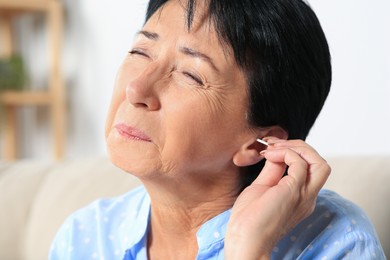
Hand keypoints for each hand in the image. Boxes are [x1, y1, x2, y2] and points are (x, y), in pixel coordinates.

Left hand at [225, 139, 330, 258]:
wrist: (244, 238)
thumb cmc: (248, 218)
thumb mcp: (262, 187)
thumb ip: (273, 171)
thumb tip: (276, 154)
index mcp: (300, 196)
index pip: (309, 167)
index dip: (293, 151)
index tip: (270, 147)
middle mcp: (307, 196)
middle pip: (320, 163)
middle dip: (299, 146)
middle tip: (273, 143)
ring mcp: (303, 194)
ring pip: (319, 162)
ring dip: (297, 148)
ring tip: (274, 148)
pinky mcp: (294, 191)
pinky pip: (300, 163)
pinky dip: (286, 153)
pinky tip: (269, 155)